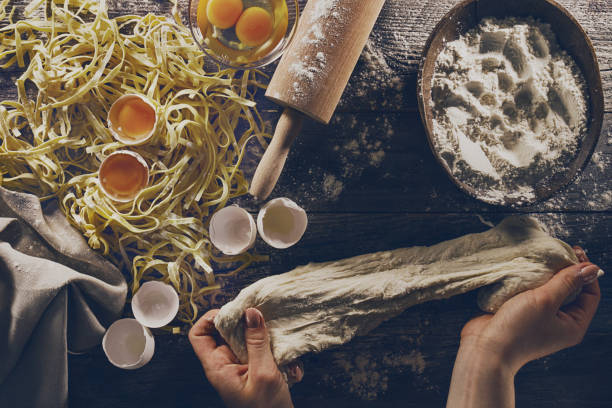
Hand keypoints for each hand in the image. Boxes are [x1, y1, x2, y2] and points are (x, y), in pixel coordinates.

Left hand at [189, 308, 302, 407]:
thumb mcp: (263, 373)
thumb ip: (256, 342)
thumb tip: (250, 312)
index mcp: (218, 367)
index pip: (199, 335)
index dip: (210, 318)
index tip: (233, 311)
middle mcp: (227, 365)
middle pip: (228, 332)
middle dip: (249, 326)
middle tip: (265, 322)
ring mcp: (243, 368)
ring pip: (250, 340)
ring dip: (270, 343)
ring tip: (284, 352)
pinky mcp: (258, 371)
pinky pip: (265, 353)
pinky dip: (279, 356)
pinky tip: (292, 369)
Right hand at [460, 246, 601, 373]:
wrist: (485, 347)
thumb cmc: (518, 328)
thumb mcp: (545, 301)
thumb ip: (566, 282)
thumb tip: (590, 268)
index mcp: (573, 325)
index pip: (591, 294)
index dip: (586, 272)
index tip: (575, 251)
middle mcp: (559, 322)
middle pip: (571, 291)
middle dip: (565, 271)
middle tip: (556, 251)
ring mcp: (539, 318)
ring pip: (549, 290)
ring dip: (544, 274)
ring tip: (538, 258)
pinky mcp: (521, 313)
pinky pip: (530, 293)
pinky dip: (528, 280)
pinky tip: (522, 269)